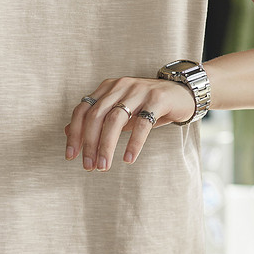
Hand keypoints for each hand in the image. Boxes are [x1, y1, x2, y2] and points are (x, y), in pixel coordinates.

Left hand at [64, 76, 194, 170]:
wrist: (183, 93)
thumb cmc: (148, 106)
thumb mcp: (121, 111)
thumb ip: (98, 119)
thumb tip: (69, 132)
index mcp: (108, 88)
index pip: (83, 110)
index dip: (75, 134)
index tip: (71, 156)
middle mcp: (120, 86)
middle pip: (97, 116)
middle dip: (89, 144)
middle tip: (89, 167)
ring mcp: (139, 91)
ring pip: (115, 119)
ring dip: (106, 146)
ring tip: (104, 167)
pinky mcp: (158, 99)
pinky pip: (142, 123)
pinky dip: (134, 143)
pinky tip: (128, 158)